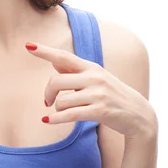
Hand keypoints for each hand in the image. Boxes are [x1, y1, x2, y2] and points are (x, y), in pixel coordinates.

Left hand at [25, 42, 156, 137]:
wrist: (139, 114)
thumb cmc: (112, 95)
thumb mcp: (96, 79)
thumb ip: (75, 71)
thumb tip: (54, 61)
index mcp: (91, 67)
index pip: (64, 57)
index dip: (45, 51)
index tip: (28, 46)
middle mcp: (94, 77)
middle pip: (56, 81)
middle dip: (47, 93)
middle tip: (46, 102)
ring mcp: (98, 94)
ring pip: (61, 100)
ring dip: (56, 109)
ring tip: (62, 112)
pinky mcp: (100, 111)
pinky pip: (70, 114)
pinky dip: (55, 119)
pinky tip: (47, 121)